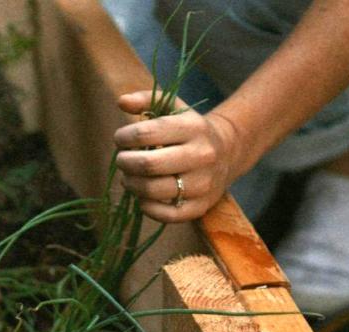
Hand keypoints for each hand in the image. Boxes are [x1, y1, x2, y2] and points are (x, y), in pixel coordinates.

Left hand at [112, 91, 240, 223]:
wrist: (228, 152)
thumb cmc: (190, 130)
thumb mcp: (174, 108)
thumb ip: (146, 99)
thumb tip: (121, 101)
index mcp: (192, 128)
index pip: (146, 133)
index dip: (124, 137)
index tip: (120, 139)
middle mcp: (201, 156)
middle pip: (147, 165)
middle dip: (125, 162)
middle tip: (122, 160)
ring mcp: (202, 184)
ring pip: (153, 190)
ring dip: (131, 184)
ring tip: (129, 177)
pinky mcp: (200, 207)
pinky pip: (166, 215)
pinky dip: (146, 207)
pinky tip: (142, 196)